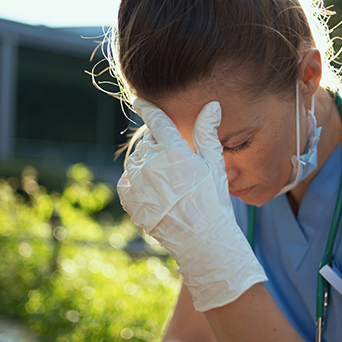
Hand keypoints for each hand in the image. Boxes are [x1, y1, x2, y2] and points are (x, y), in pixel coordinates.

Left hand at [117, 97, 265, 310]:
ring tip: (167, 181)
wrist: (201, 241)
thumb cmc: (213, 201)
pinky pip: (126, 179)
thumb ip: (207, 132)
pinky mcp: (128, 198)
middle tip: (175, 163)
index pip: (156, 120)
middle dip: (158, 145)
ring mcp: (137, 181)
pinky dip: (136, 180)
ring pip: (136, 159)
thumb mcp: (214, 165)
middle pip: (148, 141)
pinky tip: (154, 190)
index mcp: (174, 151)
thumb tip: (212, 105)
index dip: (147, 107)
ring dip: (147, 162)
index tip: (139, 100)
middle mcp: (151, 163)